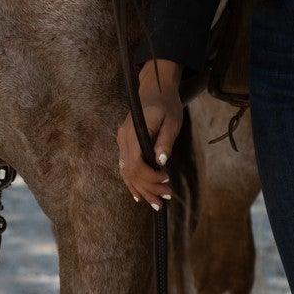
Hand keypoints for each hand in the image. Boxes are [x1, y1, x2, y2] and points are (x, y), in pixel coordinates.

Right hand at [116, 59, 183, 209]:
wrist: (155, 89)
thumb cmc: (166, 104)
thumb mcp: (172, 121)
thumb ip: (165, 141)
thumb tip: (160, 162)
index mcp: (135, 132)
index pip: (136, 162)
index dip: (150, 176)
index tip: (166, 180)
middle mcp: (124, 138)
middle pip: (130, 171)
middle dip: (148, 187)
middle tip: (165, 199)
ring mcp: (122, 141)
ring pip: (126, 171)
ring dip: (141, 189)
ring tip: (156, 203)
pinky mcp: (124, 143)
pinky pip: (125, 167)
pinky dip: (132, 182)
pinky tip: (139, 195)